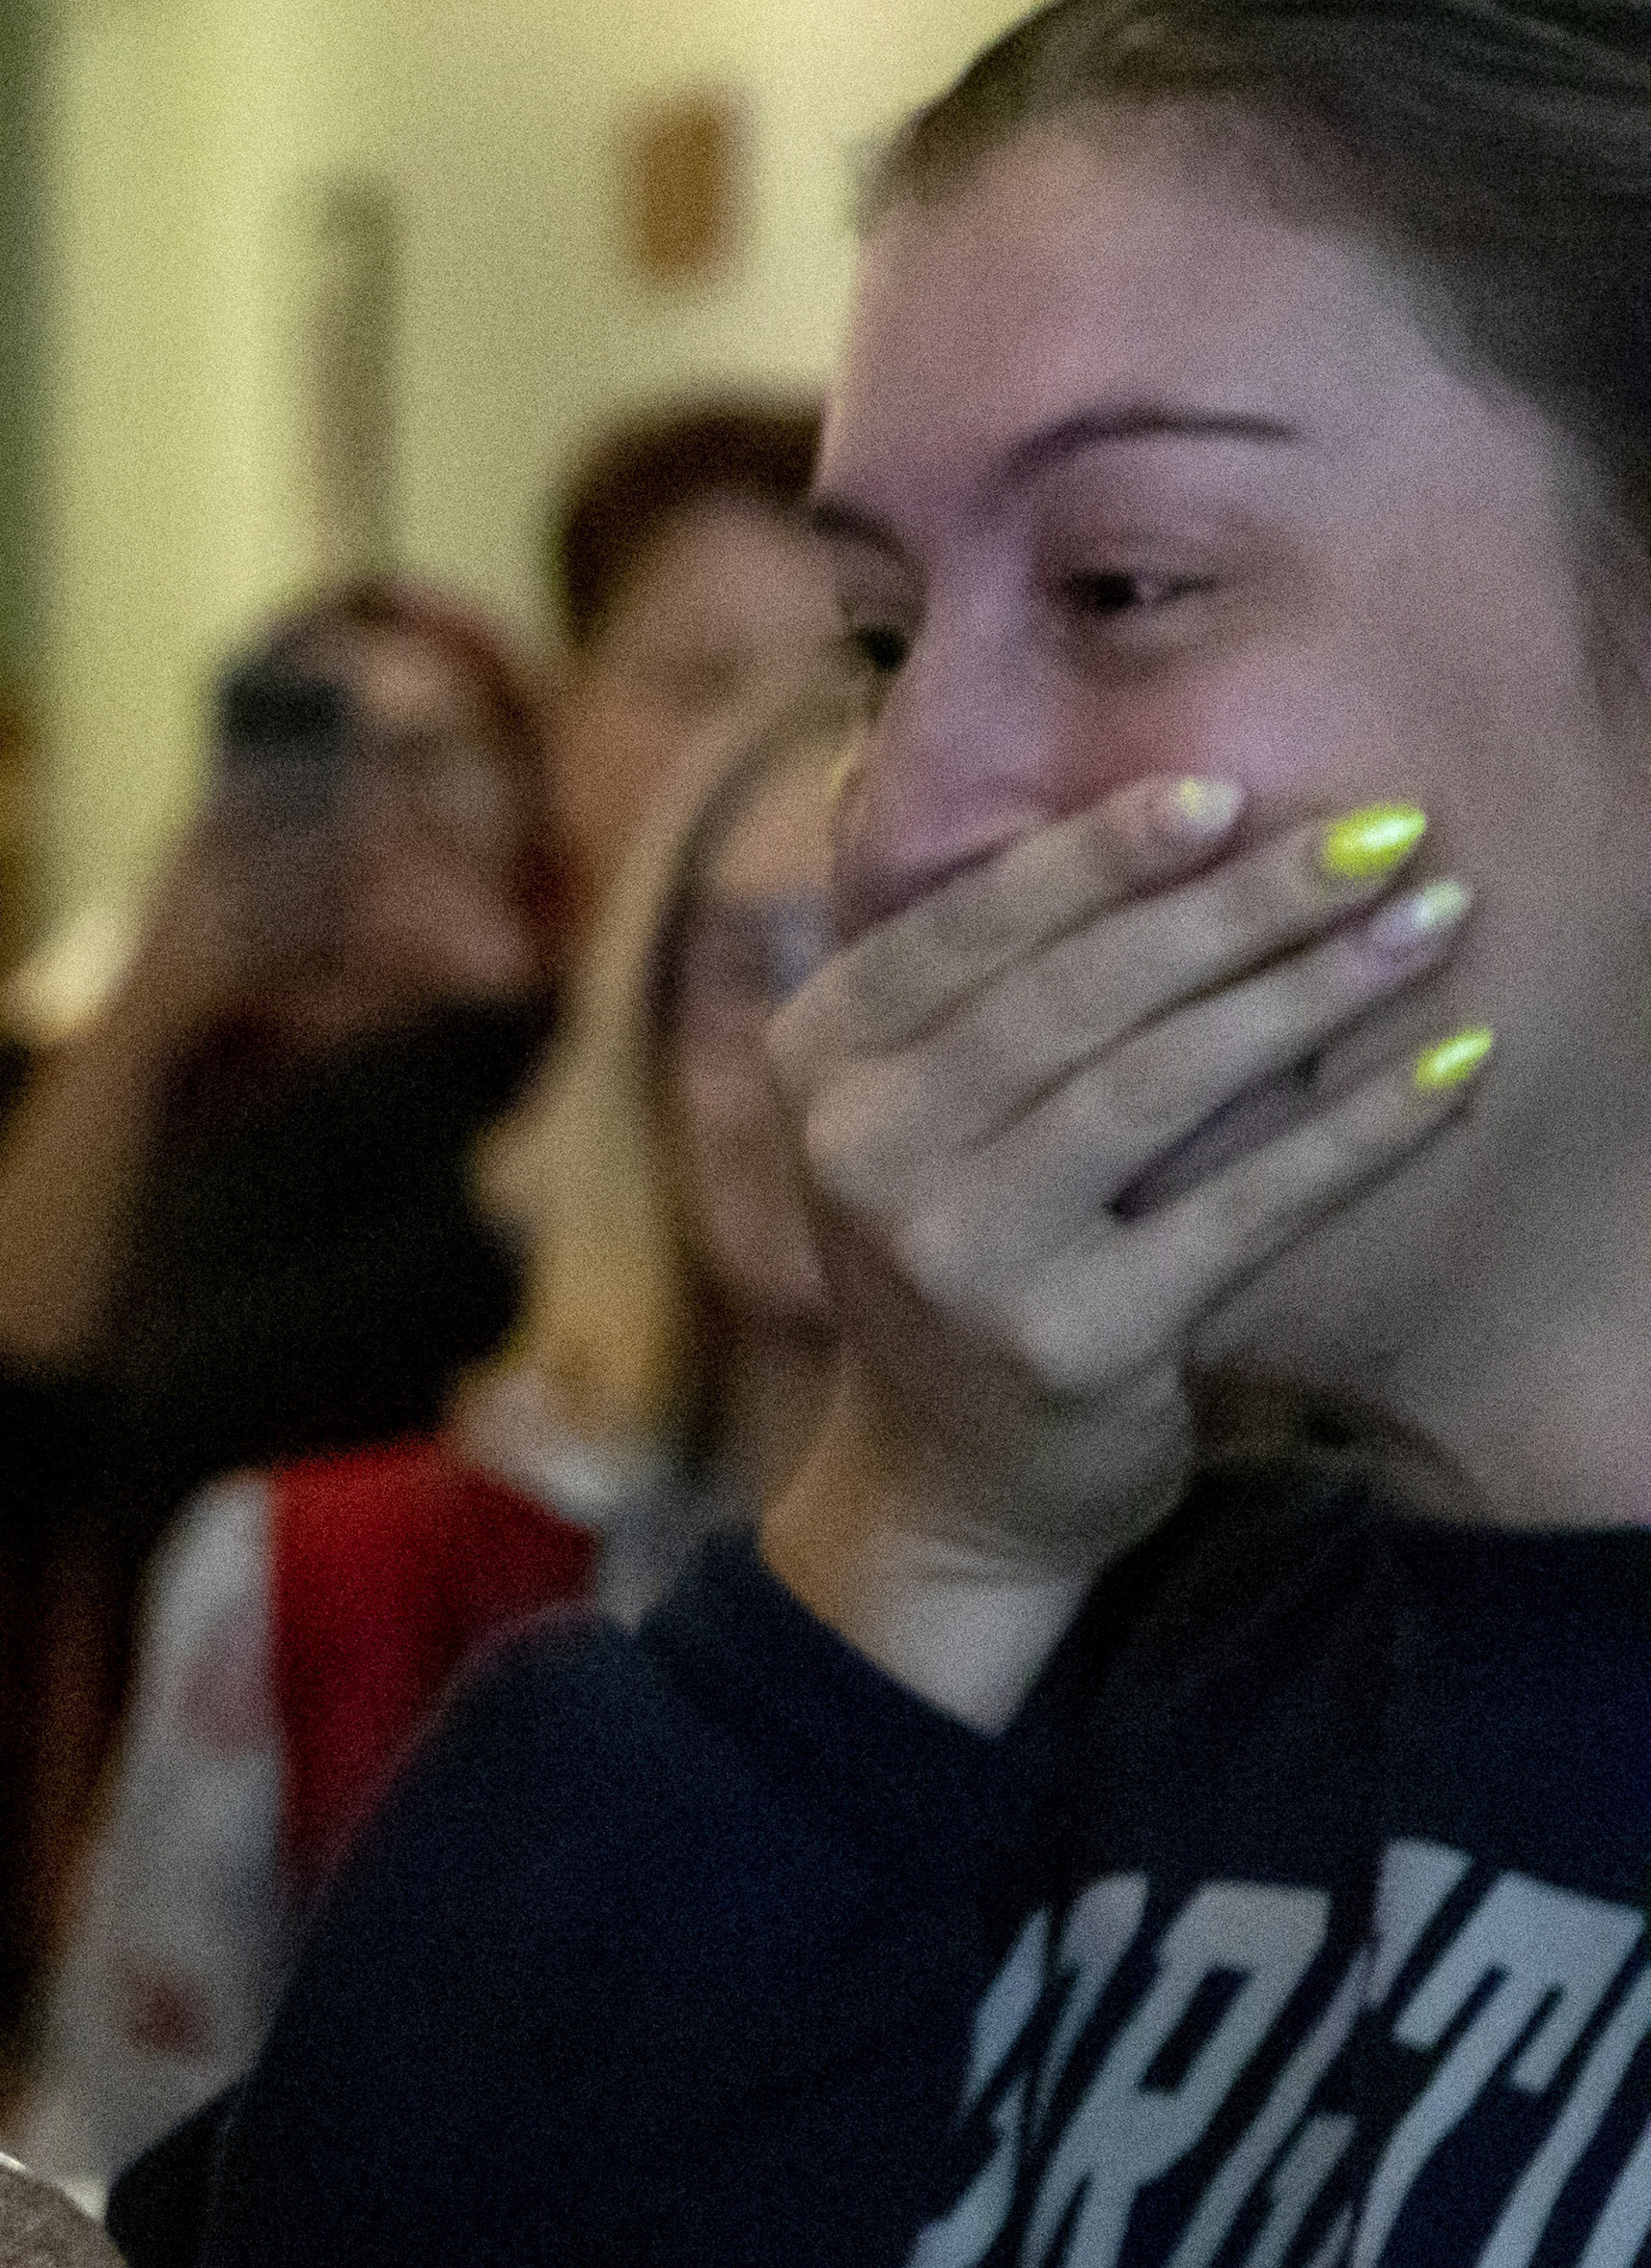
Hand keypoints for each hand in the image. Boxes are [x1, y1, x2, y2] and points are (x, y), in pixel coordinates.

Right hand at [761, 777, 1481, 1724]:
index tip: (1231, 792)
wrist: (944, 1475)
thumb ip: (981, 979)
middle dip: (1243, 903)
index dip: (1102, 852)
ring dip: (1313, 991)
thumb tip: (1170, 805)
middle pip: (1077, 993)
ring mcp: (958, 1257)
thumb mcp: (914, 1107)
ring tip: (1432, 920)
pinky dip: (1357, 1130)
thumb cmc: (965, 1245)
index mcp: (816, 1062)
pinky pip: (1242, 1208)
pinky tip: (1451, 1066)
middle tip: (1383, 833)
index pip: (970, 924)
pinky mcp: (1068, 1343)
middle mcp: (862, 1155)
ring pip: (1159, 1085)